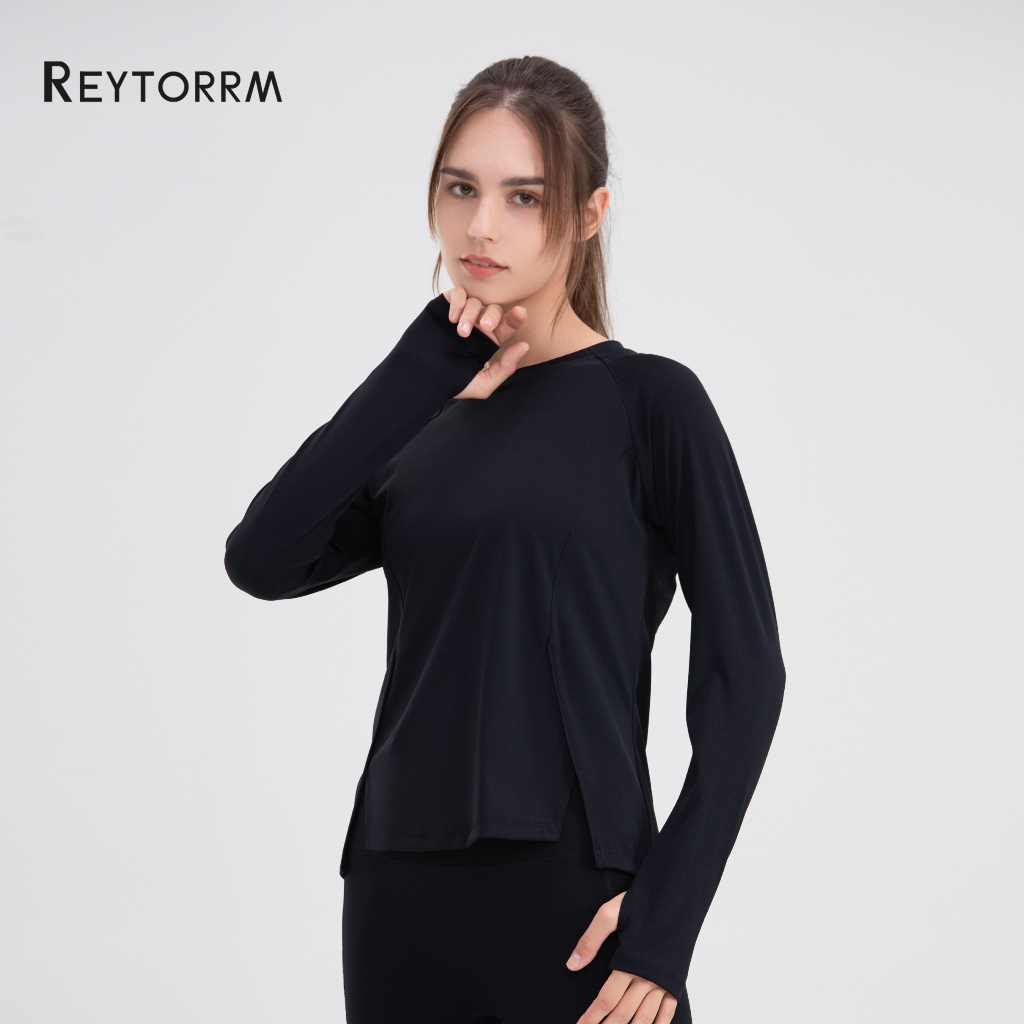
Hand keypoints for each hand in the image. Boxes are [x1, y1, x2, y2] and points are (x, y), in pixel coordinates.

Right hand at [443, 286, 528, 398]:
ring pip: (476, 301)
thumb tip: (525, 347)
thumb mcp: (482, 384)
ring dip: (471, 313)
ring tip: (461, 331)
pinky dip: (458, 301)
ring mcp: (462, 314)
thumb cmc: (451, 383)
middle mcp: (478, 325)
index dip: (516, 317)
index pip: (508, 324)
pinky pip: (458, 293)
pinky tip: (452, 317)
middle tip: (484, 327)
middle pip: (494, 308)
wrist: (420, 377)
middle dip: (492, 315)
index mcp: (490, 340)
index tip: (520, 313)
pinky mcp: (445, 306)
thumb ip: (504, 368)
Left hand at [567, 893, 677, 1023]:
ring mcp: (662, 981)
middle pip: (623, 1013)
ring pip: (645, 1017)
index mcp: (628, 963)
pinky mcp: (675, 980)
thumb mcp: (611, 913)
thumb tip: (571, 964)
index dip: (592, 1017)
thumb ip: (590, 940)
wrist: (677, 897)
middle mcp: (646, 977)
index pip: (606, 999)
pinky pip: (668, 1011)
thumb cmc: (643, 903)